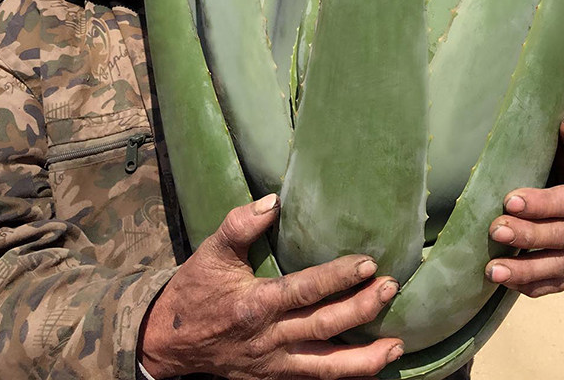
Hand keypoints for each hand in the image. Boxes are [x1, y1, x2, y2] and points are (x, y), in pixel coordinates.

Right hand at [139, 194, 403, 378]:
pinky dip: (343, 375)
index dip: (338, 278)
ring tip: (397, 346)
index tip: (368, 264)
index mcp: (255, 304)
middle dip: (361, 310)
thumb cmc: (194, 291)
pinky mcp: (273, 378)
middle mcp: (268, 339)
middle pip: (323, 327)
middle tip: (390, 289)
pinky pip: (313, 379)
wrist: (167, 343)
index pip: (304, 290)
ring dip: (363, 359)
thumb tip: (273, 201)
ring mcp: (273, 364)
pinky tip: (371, 366)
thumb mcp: (211, 251)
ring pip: (325, 367)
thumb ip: (240, 224)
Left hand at [485, 118, 563, 297]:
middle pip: (562, 236)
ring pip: (559, 265)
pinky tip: (506, 282)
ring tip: (493, 270)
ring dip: (525, 270)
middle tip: (495, 230)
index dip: (541, 203)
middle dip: (527, 236)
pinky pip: (559, 281)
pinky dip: (532, 285)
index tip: (509, 200)